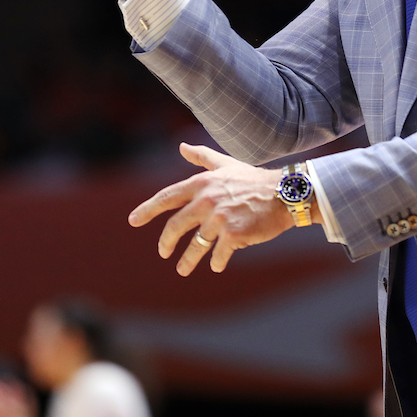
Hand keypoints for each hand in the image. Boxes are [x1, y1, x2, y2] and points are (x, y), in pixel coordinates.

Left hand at [128, 143, 293, 275]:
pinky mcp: (233, 235)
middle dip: (166, 242)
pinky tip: (216, 265)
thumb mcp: (226, 164)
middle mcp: (206, 200)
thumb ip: (202, 157)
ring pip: (196, 245)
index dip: (147, 210)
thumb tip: (182, 147)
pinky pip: (218, 254)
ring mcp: (219, 219)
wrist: (284, 194)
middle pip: (176, 226)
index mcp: (201, 183)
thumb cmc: (253, 180)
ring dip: (188, 260)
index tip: (133, 221)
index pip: (166, 197)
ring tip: (183, 269)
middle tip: (163, 253)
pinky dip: (216, 261)